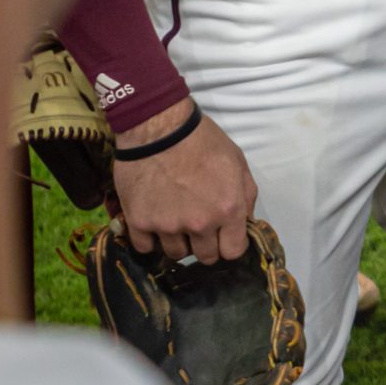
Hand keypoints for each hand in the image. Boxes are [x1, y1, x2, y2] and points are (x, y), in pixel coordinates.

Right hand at [112, 106, 257, 262]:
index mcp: (229, 209)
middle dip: (205, 244)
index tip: (223, 236)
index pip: (233, 252)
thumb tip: (244, 223)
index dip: (229, 245)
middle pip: (205, 257)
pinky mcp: (140, 223)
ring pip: (176, 254)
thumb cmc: (202, 141)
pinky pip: (146, 248)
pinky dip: (150, 239)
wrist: (159, 127)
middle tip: (198, 226)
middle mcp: (200, 224)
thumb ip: (245, 196)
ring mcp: (168, 226)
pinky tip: (153, 221)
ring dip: (178, 241)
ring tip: (174, 219)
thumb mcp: (237, 162)